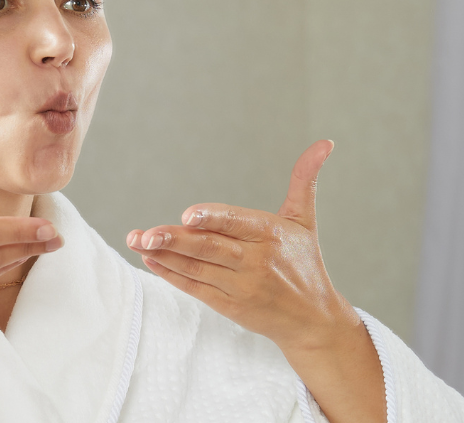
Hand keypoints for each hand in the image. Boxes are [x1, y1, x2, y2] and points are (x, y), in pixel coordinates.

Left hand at [127, 141, 384, 422]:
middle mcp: (256, 261)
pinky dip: (172, 275)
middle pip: (210, 248)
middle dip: (175, 240)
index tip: (187, 216)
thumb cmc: (305, 264)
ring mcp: (241, 286)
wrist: (313, 320)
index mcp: (271, 235)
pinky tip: (151, 261)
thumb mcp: (304, 221)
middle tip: (146, 233)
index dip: (212, 219)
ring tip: (138, 241)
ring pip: (197, 268)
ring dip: (164, 255)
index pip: (236, 223)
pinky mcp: (230, 306)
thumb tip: (325, 143)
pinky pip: (196, 288)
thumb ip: (304, 181)